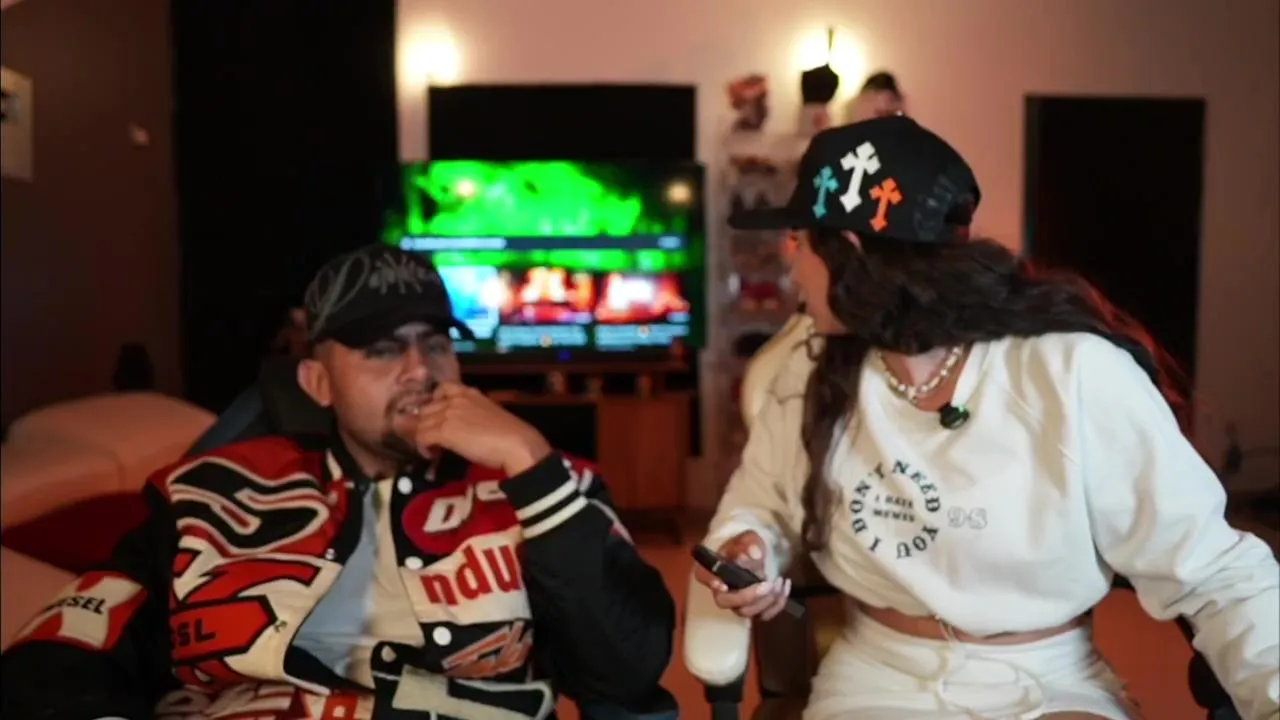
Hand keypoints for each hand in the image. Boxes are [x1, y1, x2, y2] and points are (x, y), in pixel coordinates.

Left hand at [414, 382, 551, 474]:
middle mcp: (455, 399)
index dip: (434, 402)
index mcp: (469, 392)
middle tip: (430, 437)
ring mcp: (448, 414)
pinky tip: (430, 454)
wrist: (515, 442)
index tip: (436, 415)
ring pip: (420, 422)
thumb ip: (471, 415)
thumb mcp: (488, 414)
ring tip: (430, 448)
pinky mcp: (444, 431)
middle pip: (426, 408)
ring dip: (422, 435)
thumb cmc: (509, 432)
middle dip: (424, 422)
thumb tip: (463, 428)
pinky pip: (422, 437)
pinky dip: (423, 447)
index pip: (442, 388)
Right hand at [692, 531, 791, 620]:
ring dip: (766, 600)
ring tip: (778, 581)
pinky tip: (785, 585)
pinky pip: (764, 615)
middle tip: (767, 584)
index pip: (703, 576)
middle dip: (748, 596)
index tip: (723, 585)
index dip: (711, 582)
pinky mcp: (753, 609)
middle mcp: (721, 590)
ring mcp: (737, 603)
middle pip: (726, 602)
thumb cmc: (746, 547)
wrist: (757, 556)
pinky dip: (778, 603)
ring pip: (746, 612)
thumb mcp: (748, 539)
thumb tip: (753, 554)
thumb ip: (749, 544)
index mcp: (713, 569)